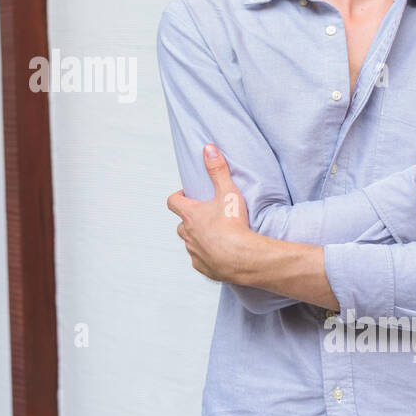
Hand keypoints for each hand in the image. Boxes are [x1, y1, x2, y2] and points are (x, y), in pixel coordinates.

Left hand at [166, 144, 254, 281]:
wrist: (243, 258)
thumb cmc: (234, 225)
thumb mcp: (227, 192)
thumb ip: (218, 170)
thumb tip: (208, 148)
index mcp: (190, 215)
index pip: (172, 201)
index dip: (178, 196)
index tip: (188, 194)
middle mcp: (187, 234)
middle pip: (181, 223)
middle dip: (189, 218)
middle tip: (205, 214)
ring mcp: (193, 252)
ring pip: (189, 242)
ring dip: (197, 237)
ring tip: (214, 234)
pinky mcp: (202, 267)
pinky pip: (199, 260)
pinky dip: (206, 255)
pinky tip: (218, 253)